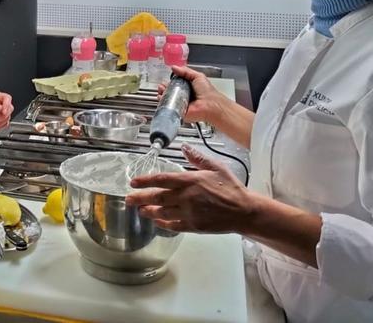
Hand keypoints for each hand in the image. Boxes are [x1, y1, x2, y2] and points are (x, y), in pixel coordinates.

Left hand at [0, 92, 13, 129]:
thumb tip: (1, 108)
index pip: (7, 98)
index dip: (7, 105)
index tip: (3, 112)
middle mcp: (3, 104)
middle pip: (10, 108)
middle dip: (3, 116)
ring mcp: (4, 112)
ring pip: (8, 117)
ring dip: (0, 122)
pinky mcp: (4, 119)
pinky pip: (6, 124)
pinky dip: (0, 126)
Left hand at [125, 145, 257, 232]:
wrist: (244, 211)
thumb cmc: (231, 188)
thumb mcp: (216, 167)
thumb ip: (197, 158)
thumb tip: (184, 147)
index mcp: (191, 181)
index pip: (162, 180)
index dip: (145, 181)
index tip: (133, 182)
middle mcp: (187, 197)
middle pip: (157, 197)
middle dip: (140, 198)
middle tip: (128, 199)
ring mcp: (189, 213)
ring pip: (162, 212)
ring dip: (149, 211)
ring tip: (139, 209)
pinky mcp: (193, 226)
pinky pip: (173, 225)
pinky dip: (163, 223)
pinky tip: (156, 221)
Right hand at [158, 65, 228, 124]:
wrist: (210, 105)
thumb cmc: (207, 91)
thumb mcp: (197, 76)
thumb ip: (185, 71)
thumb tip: (174, 67)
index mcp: (187, 88)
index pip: (174, 84)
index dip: (168, 82)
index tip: (165, 81)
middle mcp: (183, 96)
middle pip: (169, 92)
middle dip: (163, 88)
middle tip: (162, 86)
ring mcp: (180, 104)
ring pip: (167, 99)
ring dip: (162, 95)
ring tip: (161, 91)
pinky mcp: (178, 111)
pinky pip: (168, 108)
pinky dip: (163, 103)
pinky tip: (162, 98)